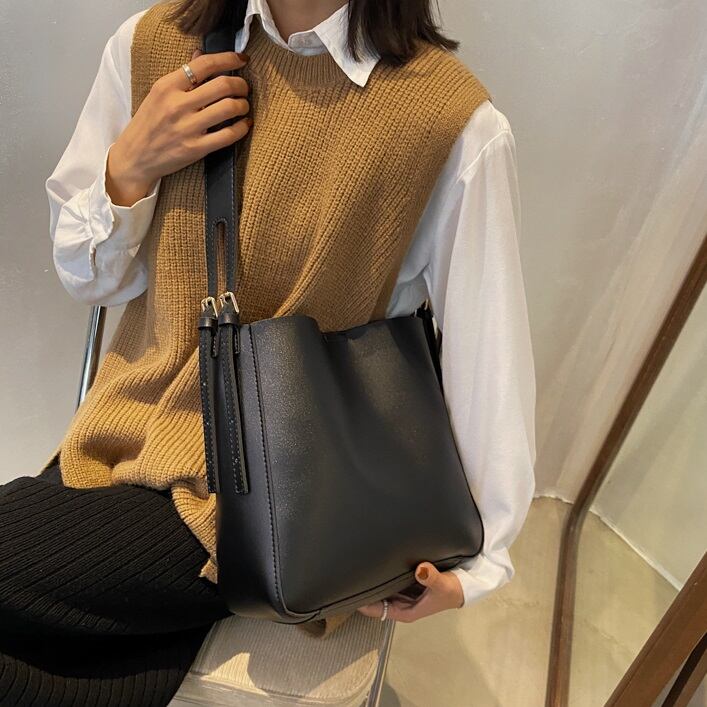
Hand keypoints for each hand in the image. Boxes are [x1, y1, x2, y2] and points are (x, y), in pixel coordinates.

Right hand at [106, 48, 251, 205]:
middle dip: (241, 84)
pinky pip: (228, 135)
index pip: (204, 64)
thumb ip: (182, 76)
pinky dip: (242, 128)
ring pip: (229, 108)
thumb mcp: (159, 94)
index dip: (228, 59)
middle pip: (222, 85)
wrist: (135, 157)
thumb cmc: (148, 123)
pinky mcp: (196, 148)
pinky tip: (244, 124)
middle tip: (244, 88)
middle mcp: (178, 105)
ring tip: (243, 106)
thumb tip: (200, 54)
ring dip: (243, 105)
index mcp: (167, 86)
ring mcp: (187, 128)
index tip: (241, 59)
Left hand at [357, 562, 463, 622]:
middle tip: (348, 573)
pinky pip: (389, 580)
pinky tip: (374, 562)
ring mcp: (402, 594)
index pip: (377, 610)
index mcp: (405, 611)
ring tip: (357, 565)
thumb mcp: (442, 585)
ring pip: (381, 589)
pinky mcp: (406, 584)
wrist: (463, 586)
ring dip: (373, 581)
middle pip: (376, 600)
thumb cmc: (451, 590)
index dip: (363, 603)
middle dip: (364, 589)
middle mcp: (401, 604)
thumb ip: (431, 577)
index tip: (349, 592)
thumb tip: (420, 569)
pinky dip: (382, 574)